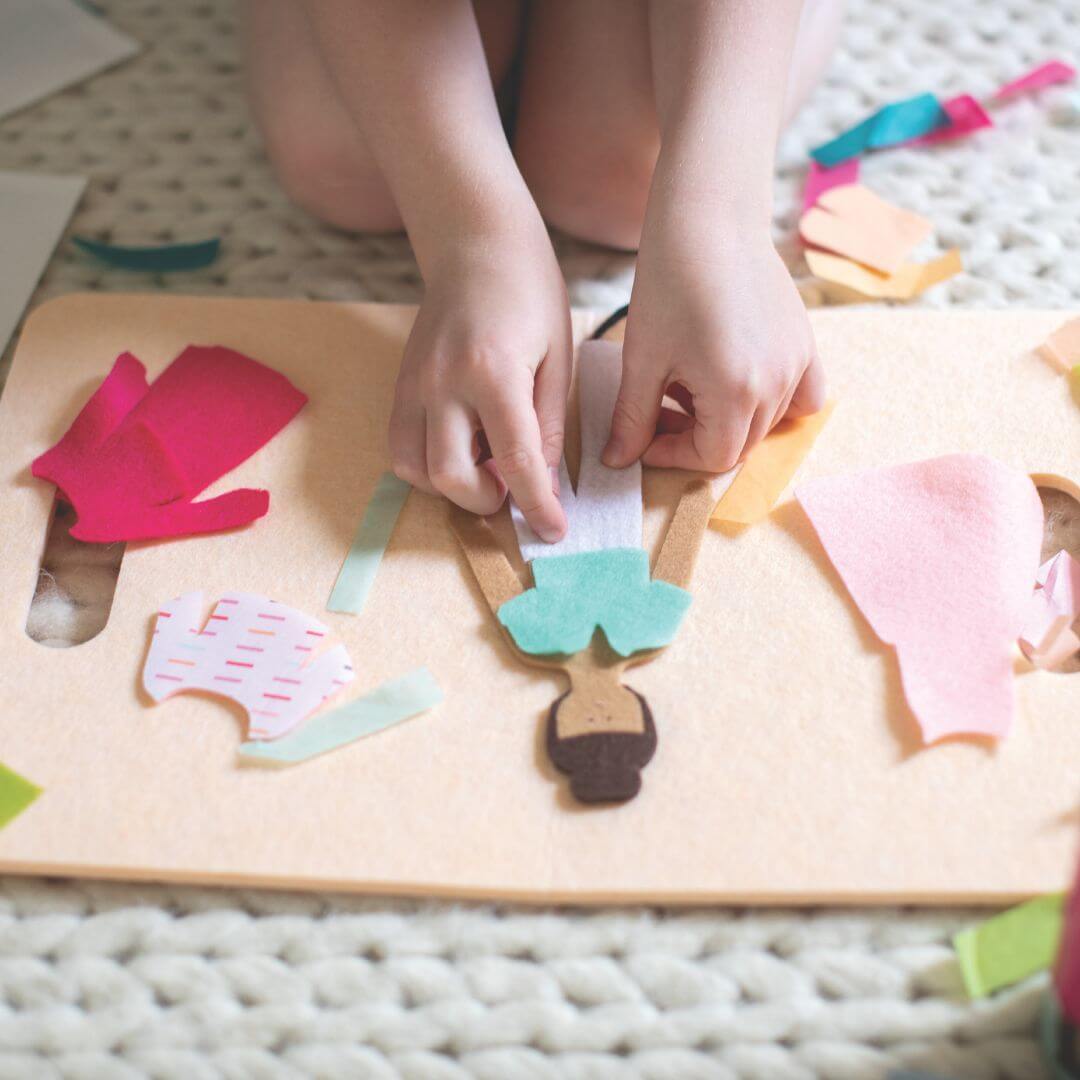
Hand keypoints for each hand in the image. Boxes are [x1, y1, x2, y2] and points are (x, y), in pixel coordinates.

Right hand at [390, 231, 571, 541]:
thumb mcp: (557, 356)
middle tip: (514, 487)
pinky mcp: (399, 384)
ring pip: (414, 469)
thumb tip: (540, 481)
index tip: (553, 531)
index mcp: (493, 372)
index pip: (516, 461)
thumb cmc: (529, 292)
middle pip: (450, 477)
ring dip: (452, 486)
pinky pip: (401, 445)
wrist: (475, 242)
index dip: (537, 506)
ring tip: (486, 465)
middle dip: (486, 500)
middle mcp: (442, 382)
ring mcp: (412, 384)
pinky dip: (429, 464)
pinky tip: (462, 447)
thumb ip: (547, 424)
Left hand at [603, 223, 824, 472]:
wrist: (708, 217)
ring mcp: (797, 362)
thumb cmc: (669, 282)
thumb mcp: (642, 359)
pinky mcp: (804, 341)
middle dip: (695, 439)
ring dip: (726, 420)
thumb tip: (616, 461)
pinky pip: (803, 395)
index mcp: (735, 392)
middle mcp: (777, 383)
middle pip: (739, 444)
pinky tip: (739, 380)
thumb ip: (633, 418)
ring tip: (689, 384)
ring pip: (766, 423)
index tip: (644, 437)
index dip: (673, 455)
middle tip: (659, 412)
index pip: (712, 456)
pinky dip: (774, 403)